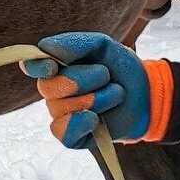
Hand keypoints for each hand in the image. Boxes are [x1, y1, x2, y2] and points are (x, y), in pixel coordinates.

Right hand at [20, 32, 151, 147]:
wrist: (148, 94)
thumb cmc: (120, 67)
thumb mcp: (101, 45)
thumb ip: (73, 43)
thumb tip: (45, 48)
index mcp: (56, 67)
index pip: (32, 66)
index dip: (37, 67)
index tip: (52, 67)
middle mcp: (54, 91)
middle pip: (49, 88)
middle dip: (81, 81)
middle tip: (106, 75)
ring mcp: (63, 114)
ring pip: (62, 109)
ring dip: (96, 100)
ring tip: (116, 93)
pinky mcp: (75, 136)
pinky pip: (64, 134)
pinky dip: (79, 125)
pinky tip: (96, 120)